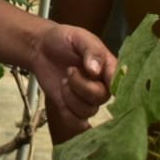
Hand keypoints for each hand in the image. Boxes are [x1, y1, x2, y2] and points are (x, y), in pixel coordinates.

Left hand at [29, 22, 116, 144]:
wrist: (40, 48)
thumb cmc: (63, 39)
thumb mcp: (79, 37)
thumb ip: (91, 51)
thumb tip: (96, 71)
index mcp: (109, 68)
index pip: (119, 83)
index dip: (110, 84)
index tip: (94, 75)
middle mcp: (102, 86)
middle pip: (101, 98)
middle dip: (81, 85)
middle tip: (69, 70)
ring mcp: (87, 99)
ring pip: (88, 110)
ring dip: (70, 96)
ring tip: (63, 80)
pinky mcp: (72, 108)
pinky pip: (76, 121)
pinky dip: (66, 112)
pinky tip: (60, 96)